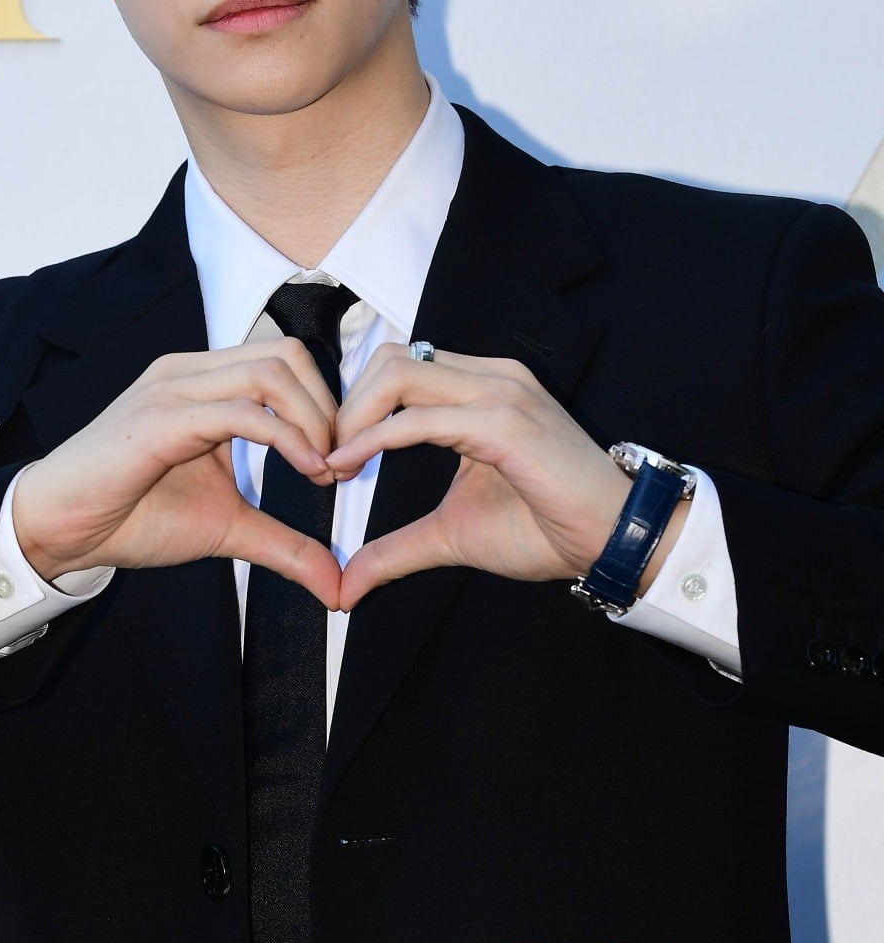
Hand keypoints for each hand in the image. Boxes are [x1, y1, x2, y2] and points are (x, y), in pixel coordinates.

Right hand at [13, 341, 342, 608]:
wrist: (59, 528)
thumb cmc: (131, 516)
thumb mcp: (226, 529)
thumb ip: (283, 545)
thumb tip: (336, 586)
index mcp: (205, 382)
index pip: (286, 360)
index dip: (326, 404)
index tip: (342, 461)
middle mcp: (192, 372)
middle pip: (287, 354)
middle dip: (328, 406)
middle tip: (340, 462)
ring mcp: (175, 389)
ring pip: (271, 371)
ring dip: (314, 419)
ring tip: (324, 468)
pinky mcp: (163, 418)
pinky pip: (242, 411)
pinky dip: (287, 437)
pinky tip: (306, 470)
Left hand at [328, 346, 687, 609]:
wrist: (615, 540)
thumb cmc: (547, 528)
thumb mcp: (453, 534)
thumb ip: (397, 548)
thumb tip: (347, 583)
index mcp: (481, 387)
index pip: (398, 365)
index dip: (356, 404)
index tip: (331, 454)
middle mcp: (490, 376)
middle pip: (390, 359)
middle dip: (346, 405)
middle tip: (326, 456)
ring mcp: (500, 392)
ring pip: (399, 374)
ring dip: (354, 416)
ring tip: (336, 461)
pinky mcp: (505, 422)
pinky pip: (421, 418)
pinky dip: (376, 438)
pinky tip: (351, 463)